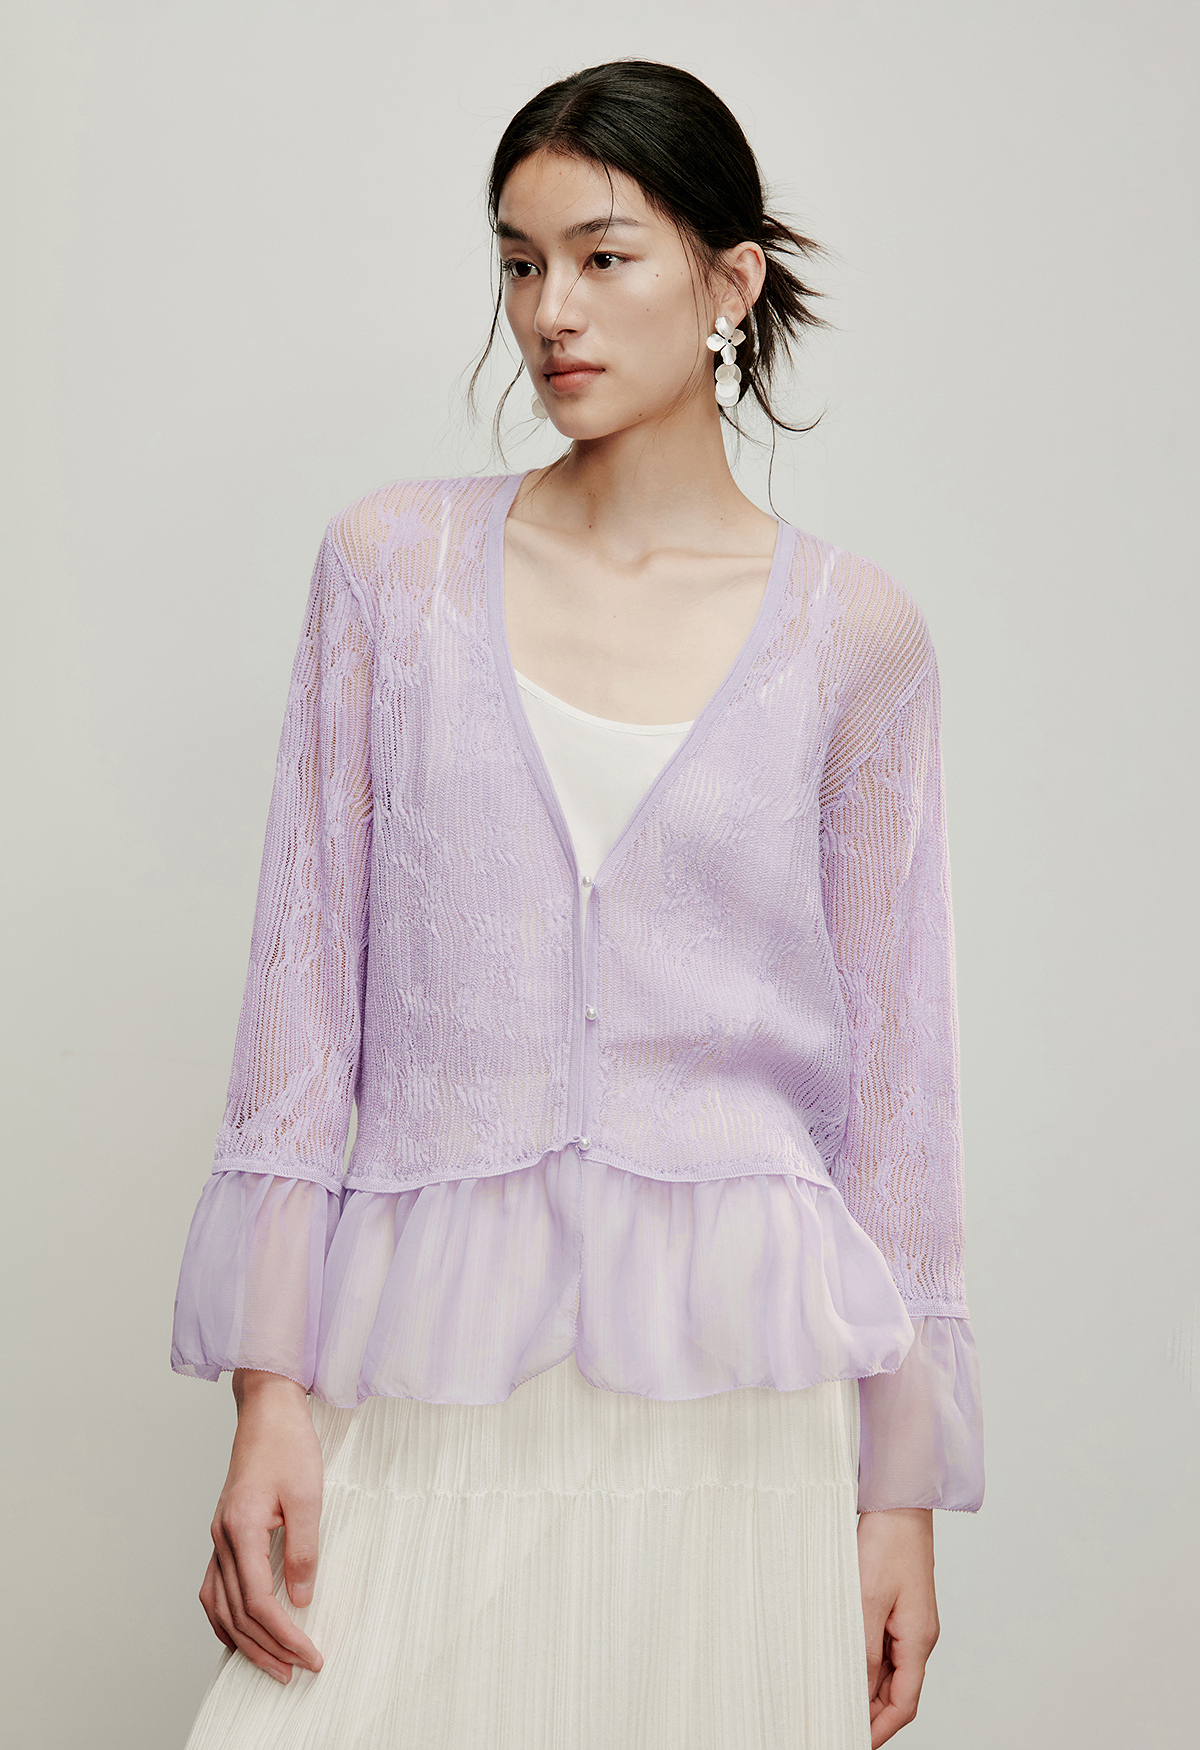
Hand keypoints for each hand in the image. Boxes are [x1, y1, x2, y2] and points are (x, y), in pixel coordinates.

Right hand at [199, 1369, 325, 1684]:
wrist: (267, 1407)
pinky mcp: (224, 1532)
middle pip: (235, 1613)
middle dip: (265, 1649)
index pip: (258, 1603)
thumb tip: (300, 1599)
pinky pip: (216, 1588)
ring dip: (242, 1641)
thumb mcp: (307, 1495)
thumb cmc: (288, 1443)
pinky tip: (243, 1631)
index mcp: (240, 1530)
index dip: (284, 1636)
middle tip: (296, 1672)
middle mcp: (221, 1538)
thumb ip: (303, 1549)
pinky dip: (227, 1618)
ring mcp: (218, 1537)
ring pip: (218, 1607)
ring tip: (271, 1664)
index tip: (311, 1656)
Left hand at [856, 1508, 938, 1744]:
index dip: (880, 1729)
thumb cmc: (887, 1540)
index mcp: (918, 1638)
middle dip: (871, 1714)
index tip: (855, 1742)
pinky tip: (844, 1661)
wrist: (898, 1500)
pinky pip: (884, 1647)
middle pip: (899, 1691)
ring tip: (834, 1698)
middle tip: (837, 1722)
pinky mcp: (898, 1606)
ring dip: (866, 1688)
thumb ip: (864, 1648)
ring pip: (890, 1671)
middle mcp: (919, 1635)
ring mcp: (910, 1621)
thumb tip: (858, 1691)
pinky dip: (866, 1661)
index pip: (904, 1703)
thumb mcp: (867, 1598)